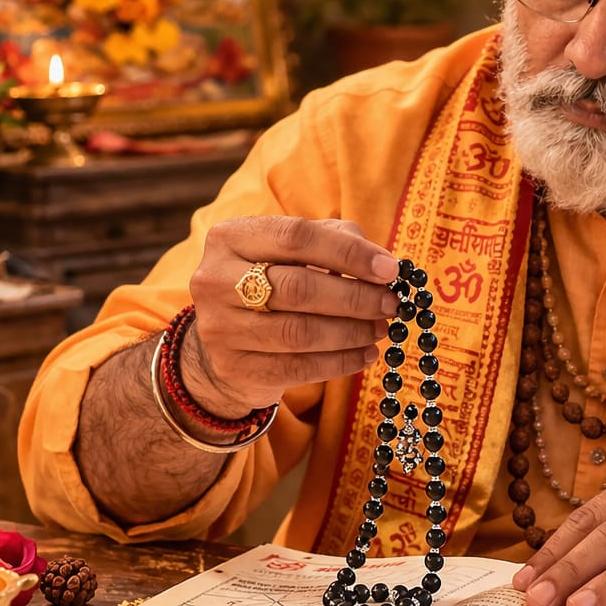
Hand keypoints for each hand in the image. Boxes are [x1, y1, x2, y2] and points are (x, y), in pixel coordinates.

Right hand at [183, 215, 400, 415]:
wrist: (224, 342)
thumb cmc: (272, 284)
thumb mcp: (294, 253)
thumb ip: (336, 242)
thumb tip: (382, 261)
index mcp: (230, 238)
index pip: (295, 237)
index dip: (348, 253)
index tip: (389, 269)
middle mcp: (214, 279)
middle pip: (298, 287)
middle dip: (355, 297)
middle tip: (390, 304)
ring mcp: (219, 327)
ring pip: (299, 332)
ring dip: (351, 332)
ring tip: (380, 329)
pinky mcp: (233, 368)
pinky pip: (297, 368)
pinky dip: (339, 363)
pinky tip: (364, 355)